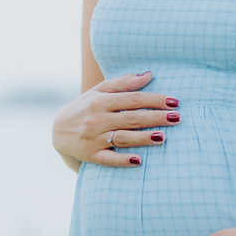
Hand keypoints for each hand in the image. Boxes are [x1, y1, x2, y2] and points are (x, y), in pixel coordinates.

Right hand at [52, 72, 179, 169]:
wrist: (58, 131)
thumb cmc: (86, 107)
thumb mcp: (99, 91)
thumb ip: (124, 83)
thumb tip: (149, 75)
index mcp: (101, 101)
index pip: (133, 99)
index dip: (155, 100)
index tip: (175, 102)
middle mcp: (97, 119)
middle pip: (132, 118)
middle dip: (156, 118)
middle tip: (177, 118)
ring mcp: (94, 138)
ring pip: (123, 138)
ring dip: (143, 138)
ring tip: (163, 137)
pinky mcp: (91, 156)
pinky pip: (108, 159)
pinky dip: (123, 160)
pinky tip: (139, 160)